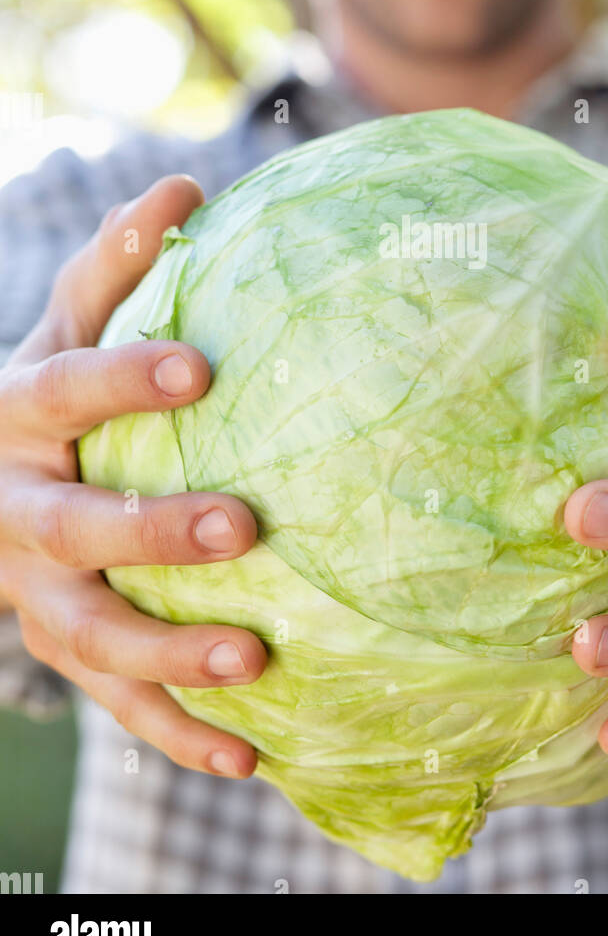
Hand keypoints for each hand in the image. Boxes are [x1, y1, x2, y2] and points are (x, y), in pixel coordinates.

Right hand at [0, 176, 266, 778]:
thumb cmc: (46, 394)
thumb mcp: (63, 327)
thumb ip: (119, 265)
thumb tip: (189, 182)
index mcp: (18, 416)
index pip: (67, 393)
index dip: (122, 380)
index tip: (198, 367)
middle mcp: (16, 510)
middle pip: (74, 528)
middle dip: (150, 533)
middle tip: (240, 529)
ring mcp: (33, 595)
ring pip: (89, 634)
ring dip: (167, 658)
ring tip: (255, 661)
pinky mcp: (60, 651)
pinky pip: (114, 705)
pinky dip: (174, 733)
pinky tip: (250, 753)